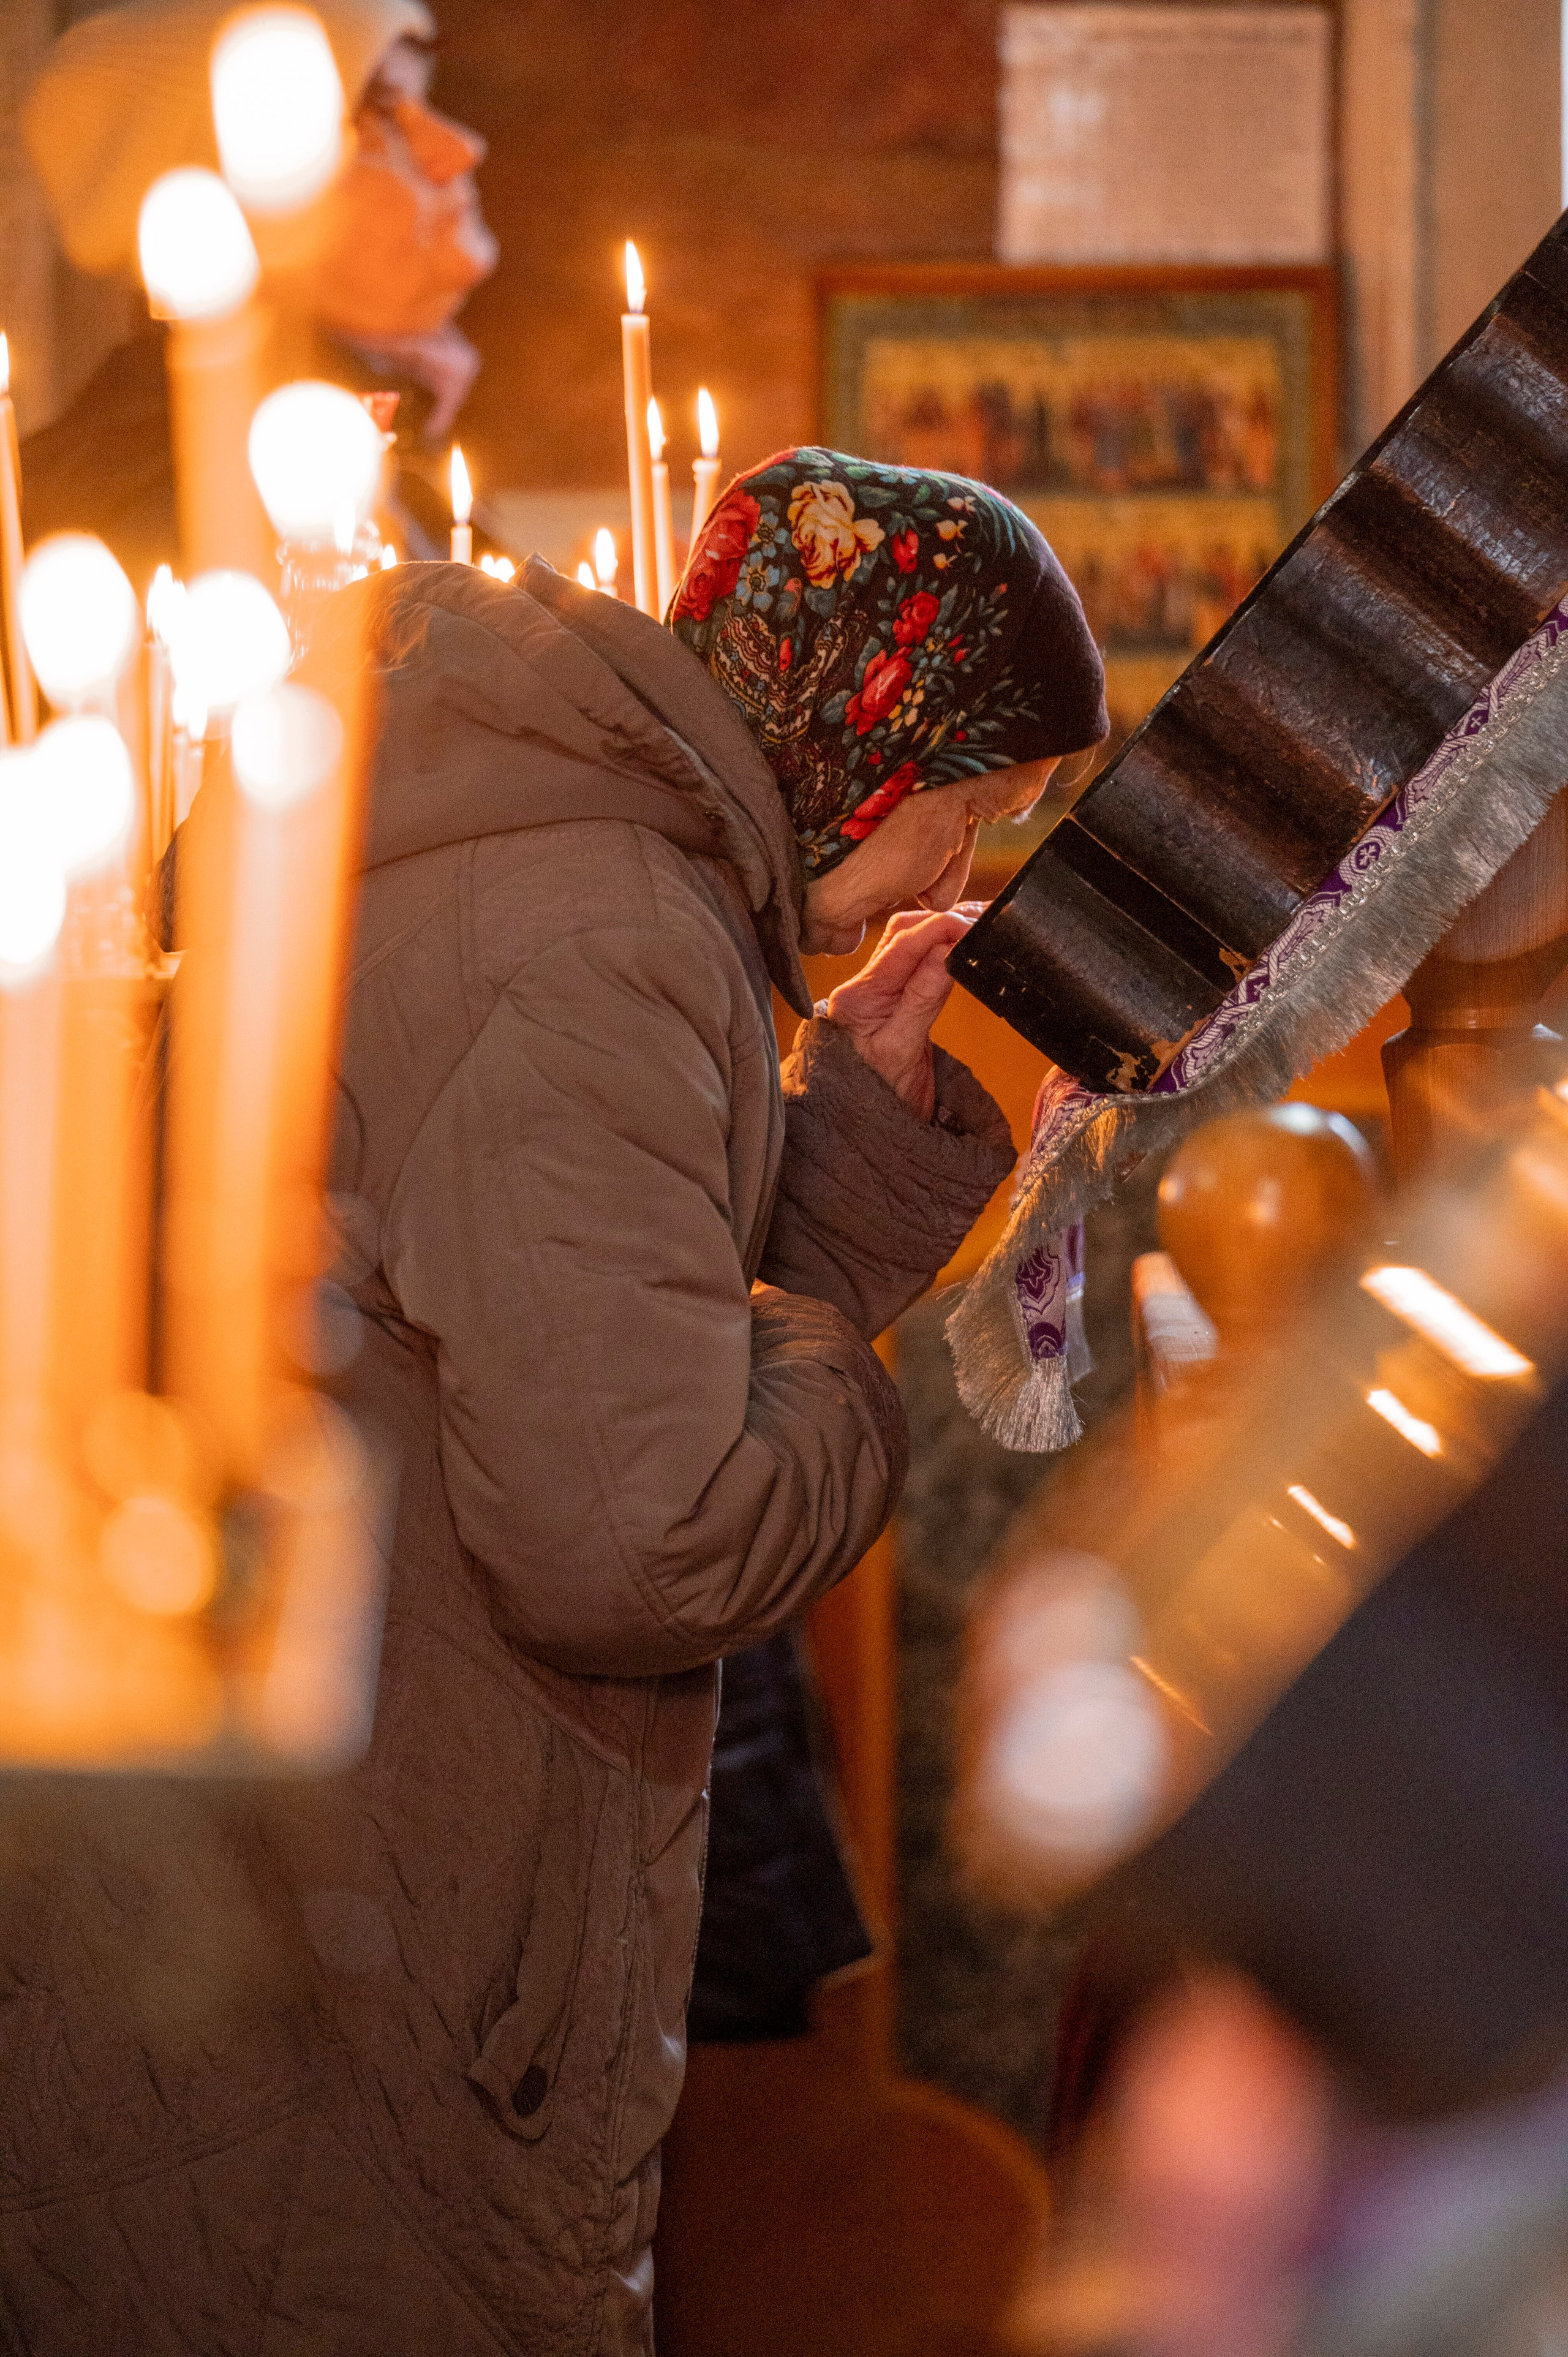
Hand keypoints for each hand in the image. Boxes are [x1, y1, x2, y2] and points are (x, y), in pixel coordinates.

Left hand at [824, 907, 978, 1121]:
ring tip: (978, 927)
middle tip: (983, 926)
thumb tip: (946, 950)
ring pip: (909, 941)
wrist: (861, 1129)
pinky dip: (940, 947)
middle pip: (903, 933)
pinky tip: (962, 943)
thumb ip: (922, 999)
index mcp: (858, 997)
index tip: (975, 926)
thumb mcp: (902, 1053)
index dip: (940, 928)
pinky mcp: (892, 997)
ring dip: (942, 930)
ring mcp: (876, 989)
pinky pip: (915, 960)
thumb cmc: (876, 1097)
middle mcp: (862, 985)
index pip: (900, 945)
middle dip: (943, 922)